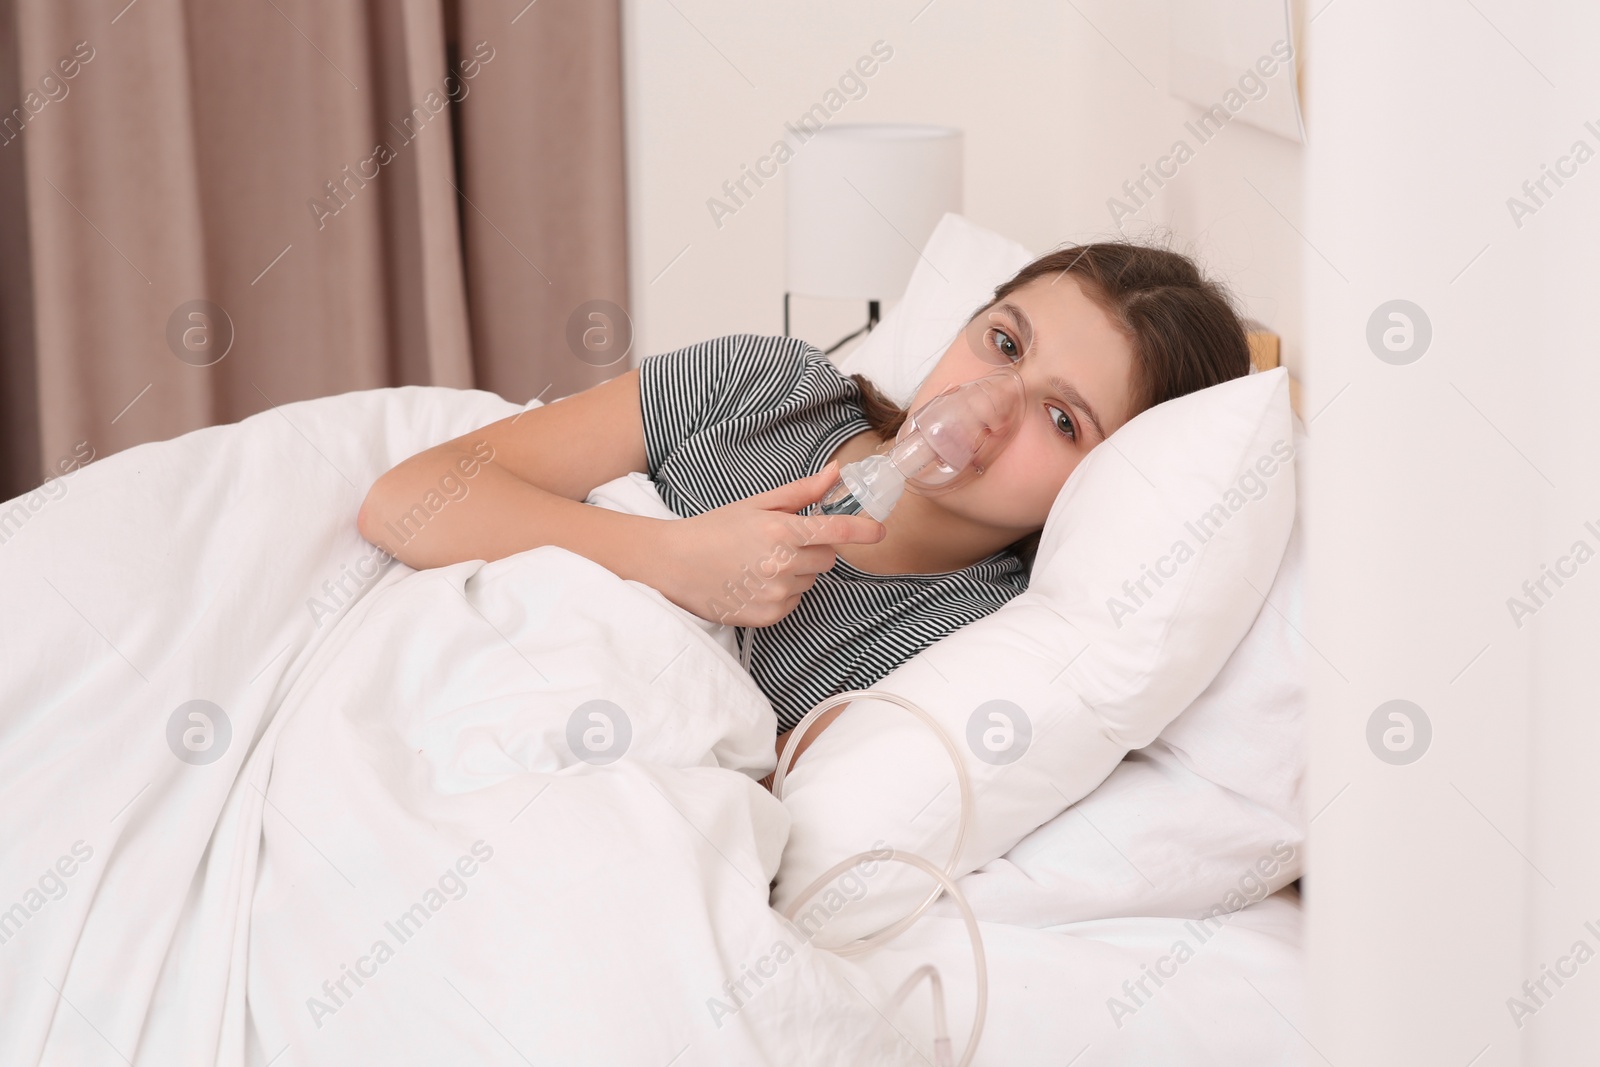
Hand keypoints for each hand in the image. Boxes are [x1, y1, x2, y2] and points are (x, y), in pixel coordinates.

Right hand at [657, 461, 885, 626]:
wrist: (673, 565)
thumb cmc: (714, 529)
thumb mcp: (756, 504)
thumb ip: (801, 492)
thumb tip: (836, 472)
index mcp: (781, 530)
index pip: (836, 532)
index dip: (863, 531)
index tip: (879, 531)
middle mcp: (782, 564)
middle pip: (827, 558)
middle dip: (814, 549)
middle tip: (782, 542)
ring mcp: (776, 594)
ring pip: (811, 581)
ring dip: (797, 572)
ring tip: (760, 563)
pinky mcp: (768, 616)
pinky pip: (794, 602)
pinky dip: (783, 593)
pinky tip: (755, 582)